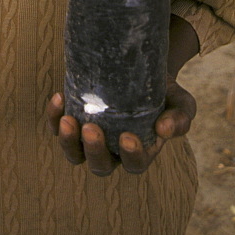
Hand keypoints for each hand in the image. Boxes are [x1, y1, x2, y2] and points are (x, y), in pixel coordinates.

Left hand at [46, 76, 195, 175]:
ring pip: (74, 153)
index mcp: (140, 152)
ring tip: (67, 120)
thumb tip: (165, 130)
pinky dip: (54, 117)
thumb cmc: (164, 91)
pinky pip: (58, 126)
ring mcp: (90, 138)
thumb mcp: (181, 102)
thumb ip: (180, 117)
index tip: (128, 137)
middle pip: (100, 166)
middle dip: (94, 150)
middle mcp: (113, 151)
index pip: (134, 164)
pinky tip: (58, 97)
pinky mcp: (74, 120)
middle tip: (91, 128)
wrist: (140, 68)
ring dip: (67, 141)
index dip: (130, 156)